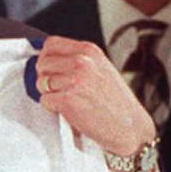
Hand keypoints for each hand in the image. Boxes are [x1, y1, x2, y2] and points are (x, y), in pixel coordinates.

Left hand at [34, 36, 156, 171]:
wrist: (129, 127)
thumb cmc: (116, 102)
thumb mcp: (101, 68)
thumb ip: (78, 60)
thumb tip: (49, 58)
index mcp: (89, 51)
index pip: (51, 44)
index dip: (47, 58)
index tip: (52, 69)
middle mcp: (81, 62)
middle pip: (42, 63)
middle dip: (46, 77)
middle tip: (61, 89)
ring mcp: (73, 80)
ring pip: (41, 83)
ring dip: (50, 94)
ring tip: (69, 100)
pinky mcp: (66, 99)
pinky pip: (44, 100)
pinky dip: (52, 108)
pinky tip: (69, 110)